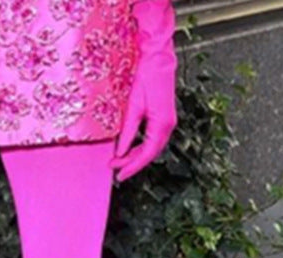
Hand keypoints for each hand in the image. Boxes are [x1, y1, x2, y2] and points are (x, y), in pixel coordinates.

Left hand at [109, 1, 177, 182]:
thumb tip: (120, 152)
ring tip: (119, 161)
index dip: (132, 167)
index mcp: (162, 124)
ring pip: (152, 148)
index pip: (147, 154)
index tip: (119, 175)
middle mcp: (168, 126)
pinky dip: (140, 147)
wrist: (158, 57)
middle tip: (115, 169)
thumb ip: (127, 131)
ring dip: (136, 156)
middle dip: (132, 163)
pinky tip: (129, 149)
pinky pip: (152, 139)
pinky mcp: (164, 117)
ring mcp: (168, 122)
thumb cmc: (147, 76)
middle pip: (150, 154)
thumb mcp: (133, 106)